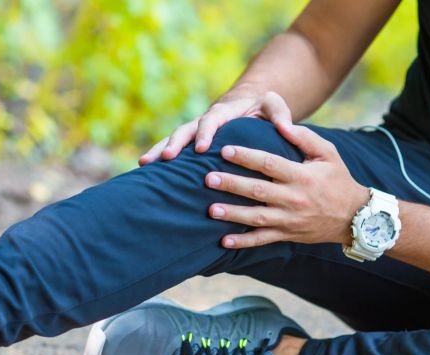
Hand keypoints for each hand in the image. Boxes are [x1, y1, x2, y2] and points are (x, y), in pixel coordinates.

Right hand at [138, 91, 292, 165]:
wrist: (249, 105)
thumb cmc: (263, 106)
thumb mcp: (274, 104)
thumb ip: (280, 113)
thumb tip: (286, 127)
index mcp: (223, 112)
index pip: (211, 121)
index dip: (205, 133)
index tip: (201, 148)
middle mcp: (203, 122)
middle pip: (184, 130)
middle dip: (173, 143)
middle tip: (165, 158)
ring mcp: (194, 133)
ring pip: (173, 140)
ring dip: (158, 151)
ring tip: (143, 164)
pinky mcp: (191, 144)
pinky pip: (175, 152)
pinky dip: (160, 160)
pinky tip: (147, 174)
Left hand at [204, 123, 368, 248]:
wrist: (354, 217)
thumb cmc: (338, 179)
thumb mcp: (328, 153)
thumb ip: (304, 137)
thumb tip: (282, 123)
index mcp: (301, 176)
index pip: (269, 164)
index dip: (246, 157)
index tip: (225, 150)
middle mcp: (294, 199)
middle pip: (258, 191)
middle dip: (231, 184)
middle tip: (207, 179)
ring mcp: (289, 219)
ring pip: (256, 217)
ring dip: (233, 214)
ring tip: (210, 210)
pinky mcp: (287, 234)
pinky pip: (262, 239)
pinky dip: (243, 241)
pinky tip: (224, 240)